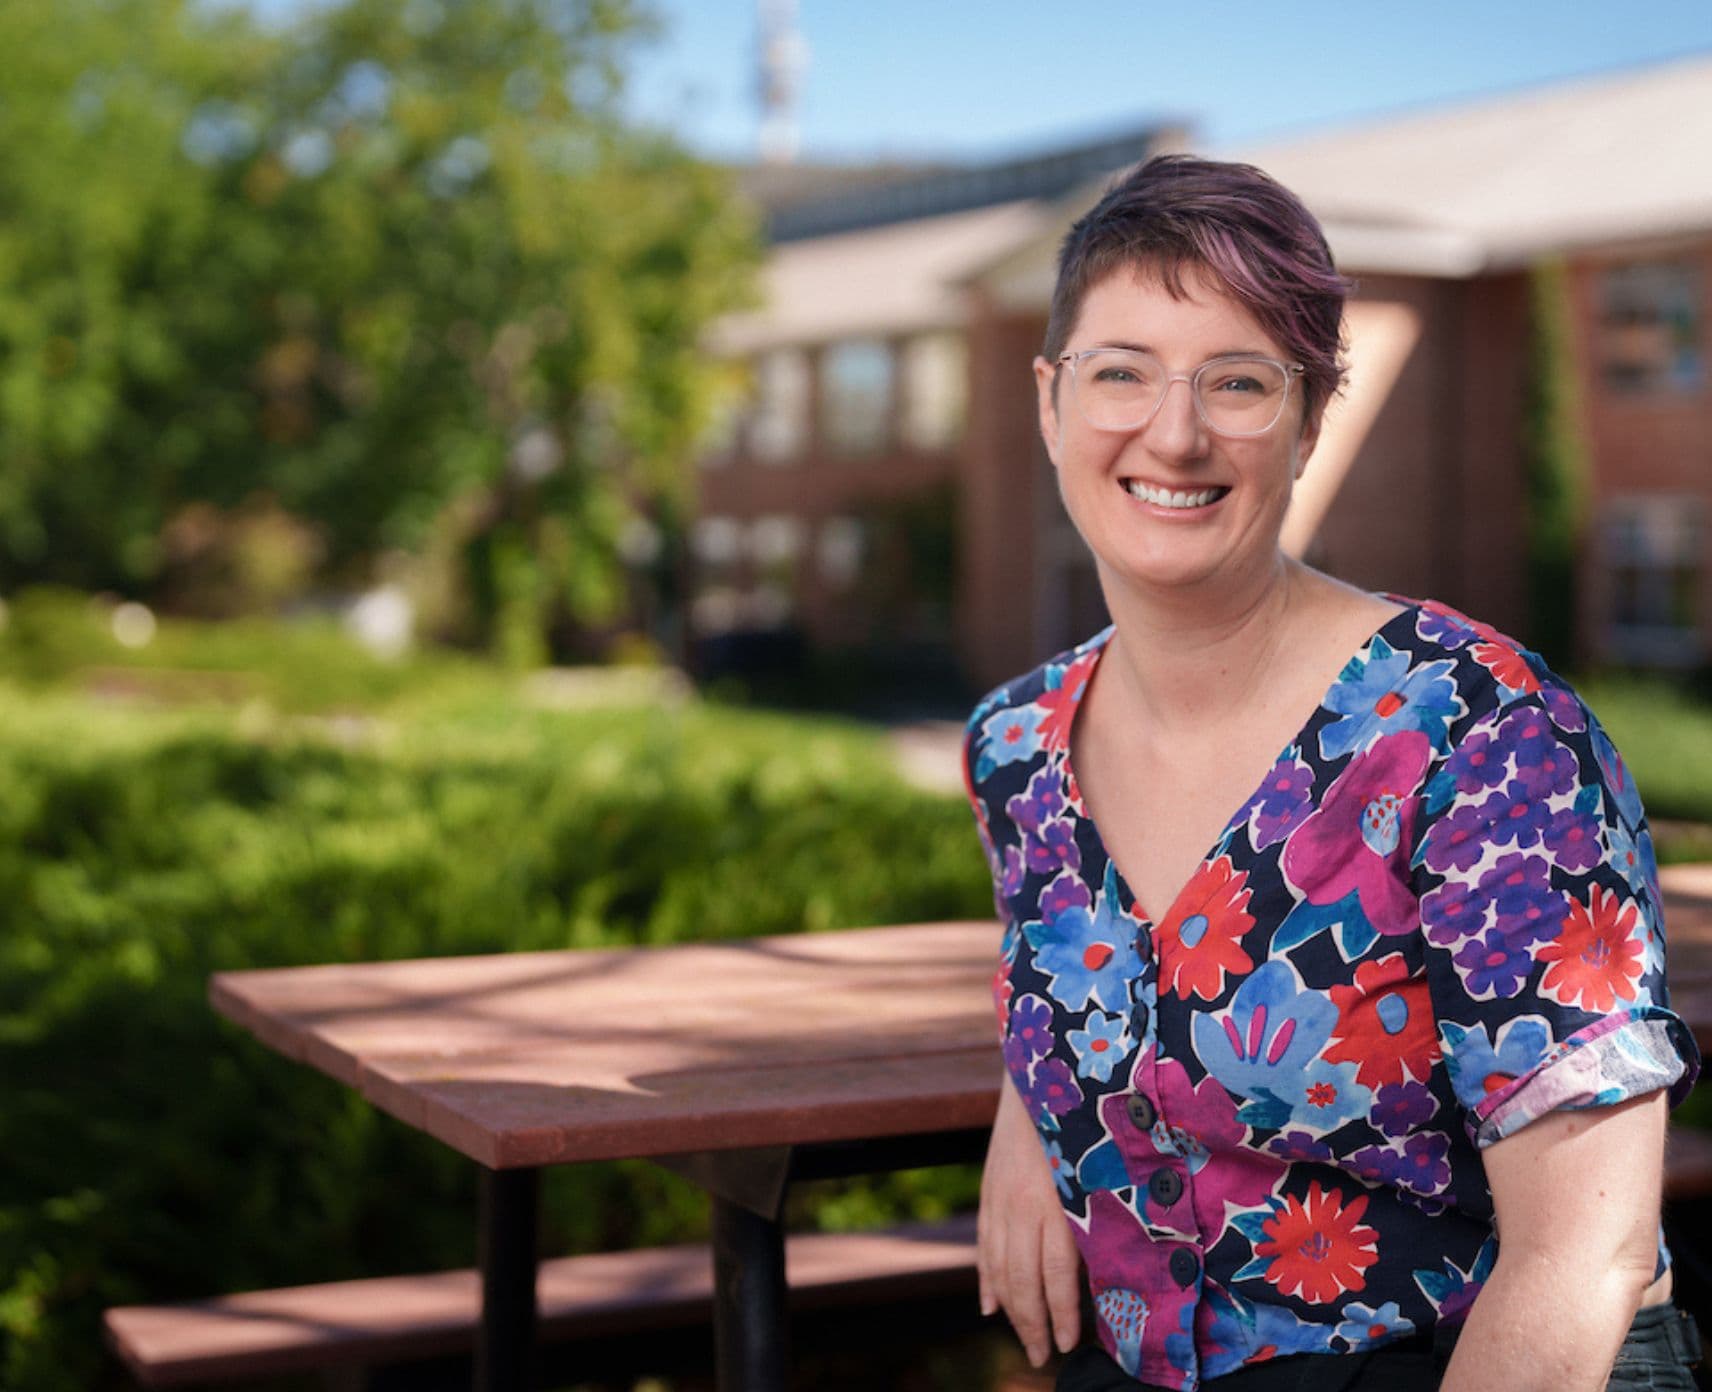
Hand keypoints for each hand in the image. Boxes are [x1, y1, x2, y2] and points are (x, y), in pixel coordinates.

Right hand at [978, 1078, 1082, 1365]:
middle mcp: (1022, 1205)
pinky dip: (986, 1279)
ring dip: (1009, 1310)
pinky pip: (984, 1246)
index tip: (1067, 1345)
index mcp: (1055, 1201)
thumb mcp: (1098, 1173)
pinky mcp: (988, 1191)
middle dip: (1031, 1324)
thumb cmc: (1084, 1127)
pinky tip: (989, 1306)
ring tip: (1022, 1339)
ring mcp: (999, 1199)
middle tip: (1040, 1357)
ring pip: (998, 1268)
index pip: (1056, 1274)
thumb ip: (1097, 1218)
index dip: (1061, 1314)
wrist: (1039, 1077)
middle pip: (1022, 1279)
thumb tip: (1109, 1271)